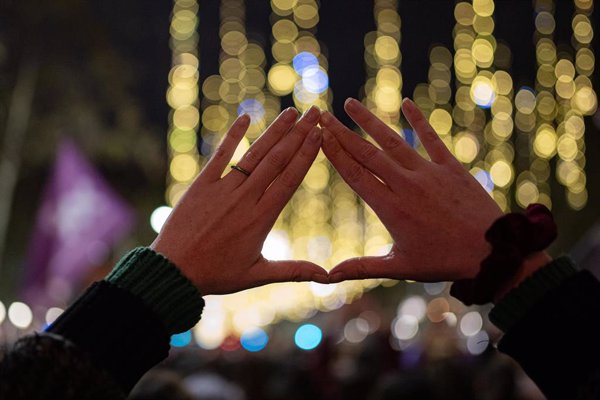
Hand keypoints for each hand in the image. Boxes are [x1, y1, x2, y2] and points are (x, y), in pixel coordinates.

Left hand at [151, 106, 328, 294]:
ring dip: (274, 132)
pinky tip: (246, 117)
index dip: (306, 154)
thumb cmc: (216, 275)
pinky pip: (220, 156)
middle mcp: (244, 198)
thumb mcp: (257, 275)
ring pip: (254, 155)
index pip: (289, 179)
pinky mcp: (201, 184)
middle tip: (314, 113)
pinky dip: (233, 136)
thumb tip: (328, 277)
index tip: (319, 134)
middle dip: (298, 134)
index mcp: (261, 218)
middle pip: (277, 160)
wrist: (173, 271)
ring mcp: (222, 189)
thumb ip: (294, 270)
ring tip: (291, 113)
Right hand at [321, 98, 502, 282]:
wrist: (492, 252)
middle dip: (342, 133)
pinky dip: (419, 120)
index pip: (355, 174)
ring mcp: (429, 173)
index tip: (319, 137)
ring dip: (370, 122)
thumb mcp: (400, 267)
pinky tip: (406, 102)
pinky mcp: (450, 167)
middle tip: (324, 116)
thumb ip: (362, 267)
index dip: (335, 154)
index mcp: (391, 208)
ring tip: (351, 103)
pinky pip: (431, 138)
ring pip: (393, 141)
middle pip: (368, 154)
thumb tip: (328, 276)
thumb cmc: (443, 261)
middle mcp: (406, 185)